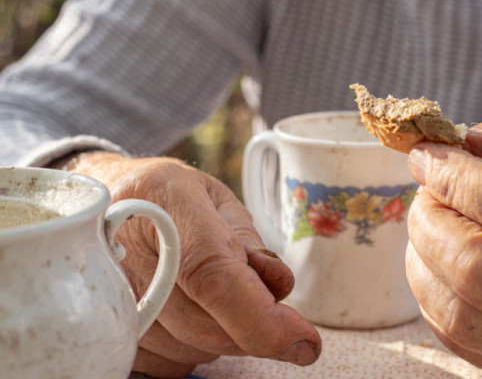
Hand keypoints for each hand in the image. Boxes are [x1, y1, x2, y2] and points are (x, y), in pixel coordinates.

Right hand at [58, 152, 320, 377]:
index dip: (260, 317)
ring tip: (206, 291)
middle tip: (261, 299)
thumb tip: (279, 288)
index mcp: (166, 201)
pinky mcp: (99, 327)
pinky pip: (166, 363)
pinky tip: (184, 309)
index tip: (303, 342)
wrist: (101, 201)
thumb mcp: (217, 200)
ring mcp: (105, 294)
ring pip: (190, 351)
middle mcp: (125, 249)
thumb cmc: (170, 198)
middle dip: (252, 326)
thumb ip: (250, 243)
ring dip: (220, 334)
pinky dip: (190, 346)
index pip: (213, 275)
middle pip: (206, 325)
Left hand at [405, 109, 481, 378]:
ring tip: (433, 224)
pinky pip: (456, 337)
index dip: (456, 179)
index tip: (426, 157)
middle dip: (429, 221)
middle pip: (477, 269)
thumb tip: (442, 147)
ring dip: (421, 258)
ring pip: (457, 313)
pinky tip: (442, 260)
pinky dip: (431, 292)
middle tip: (426, 193)